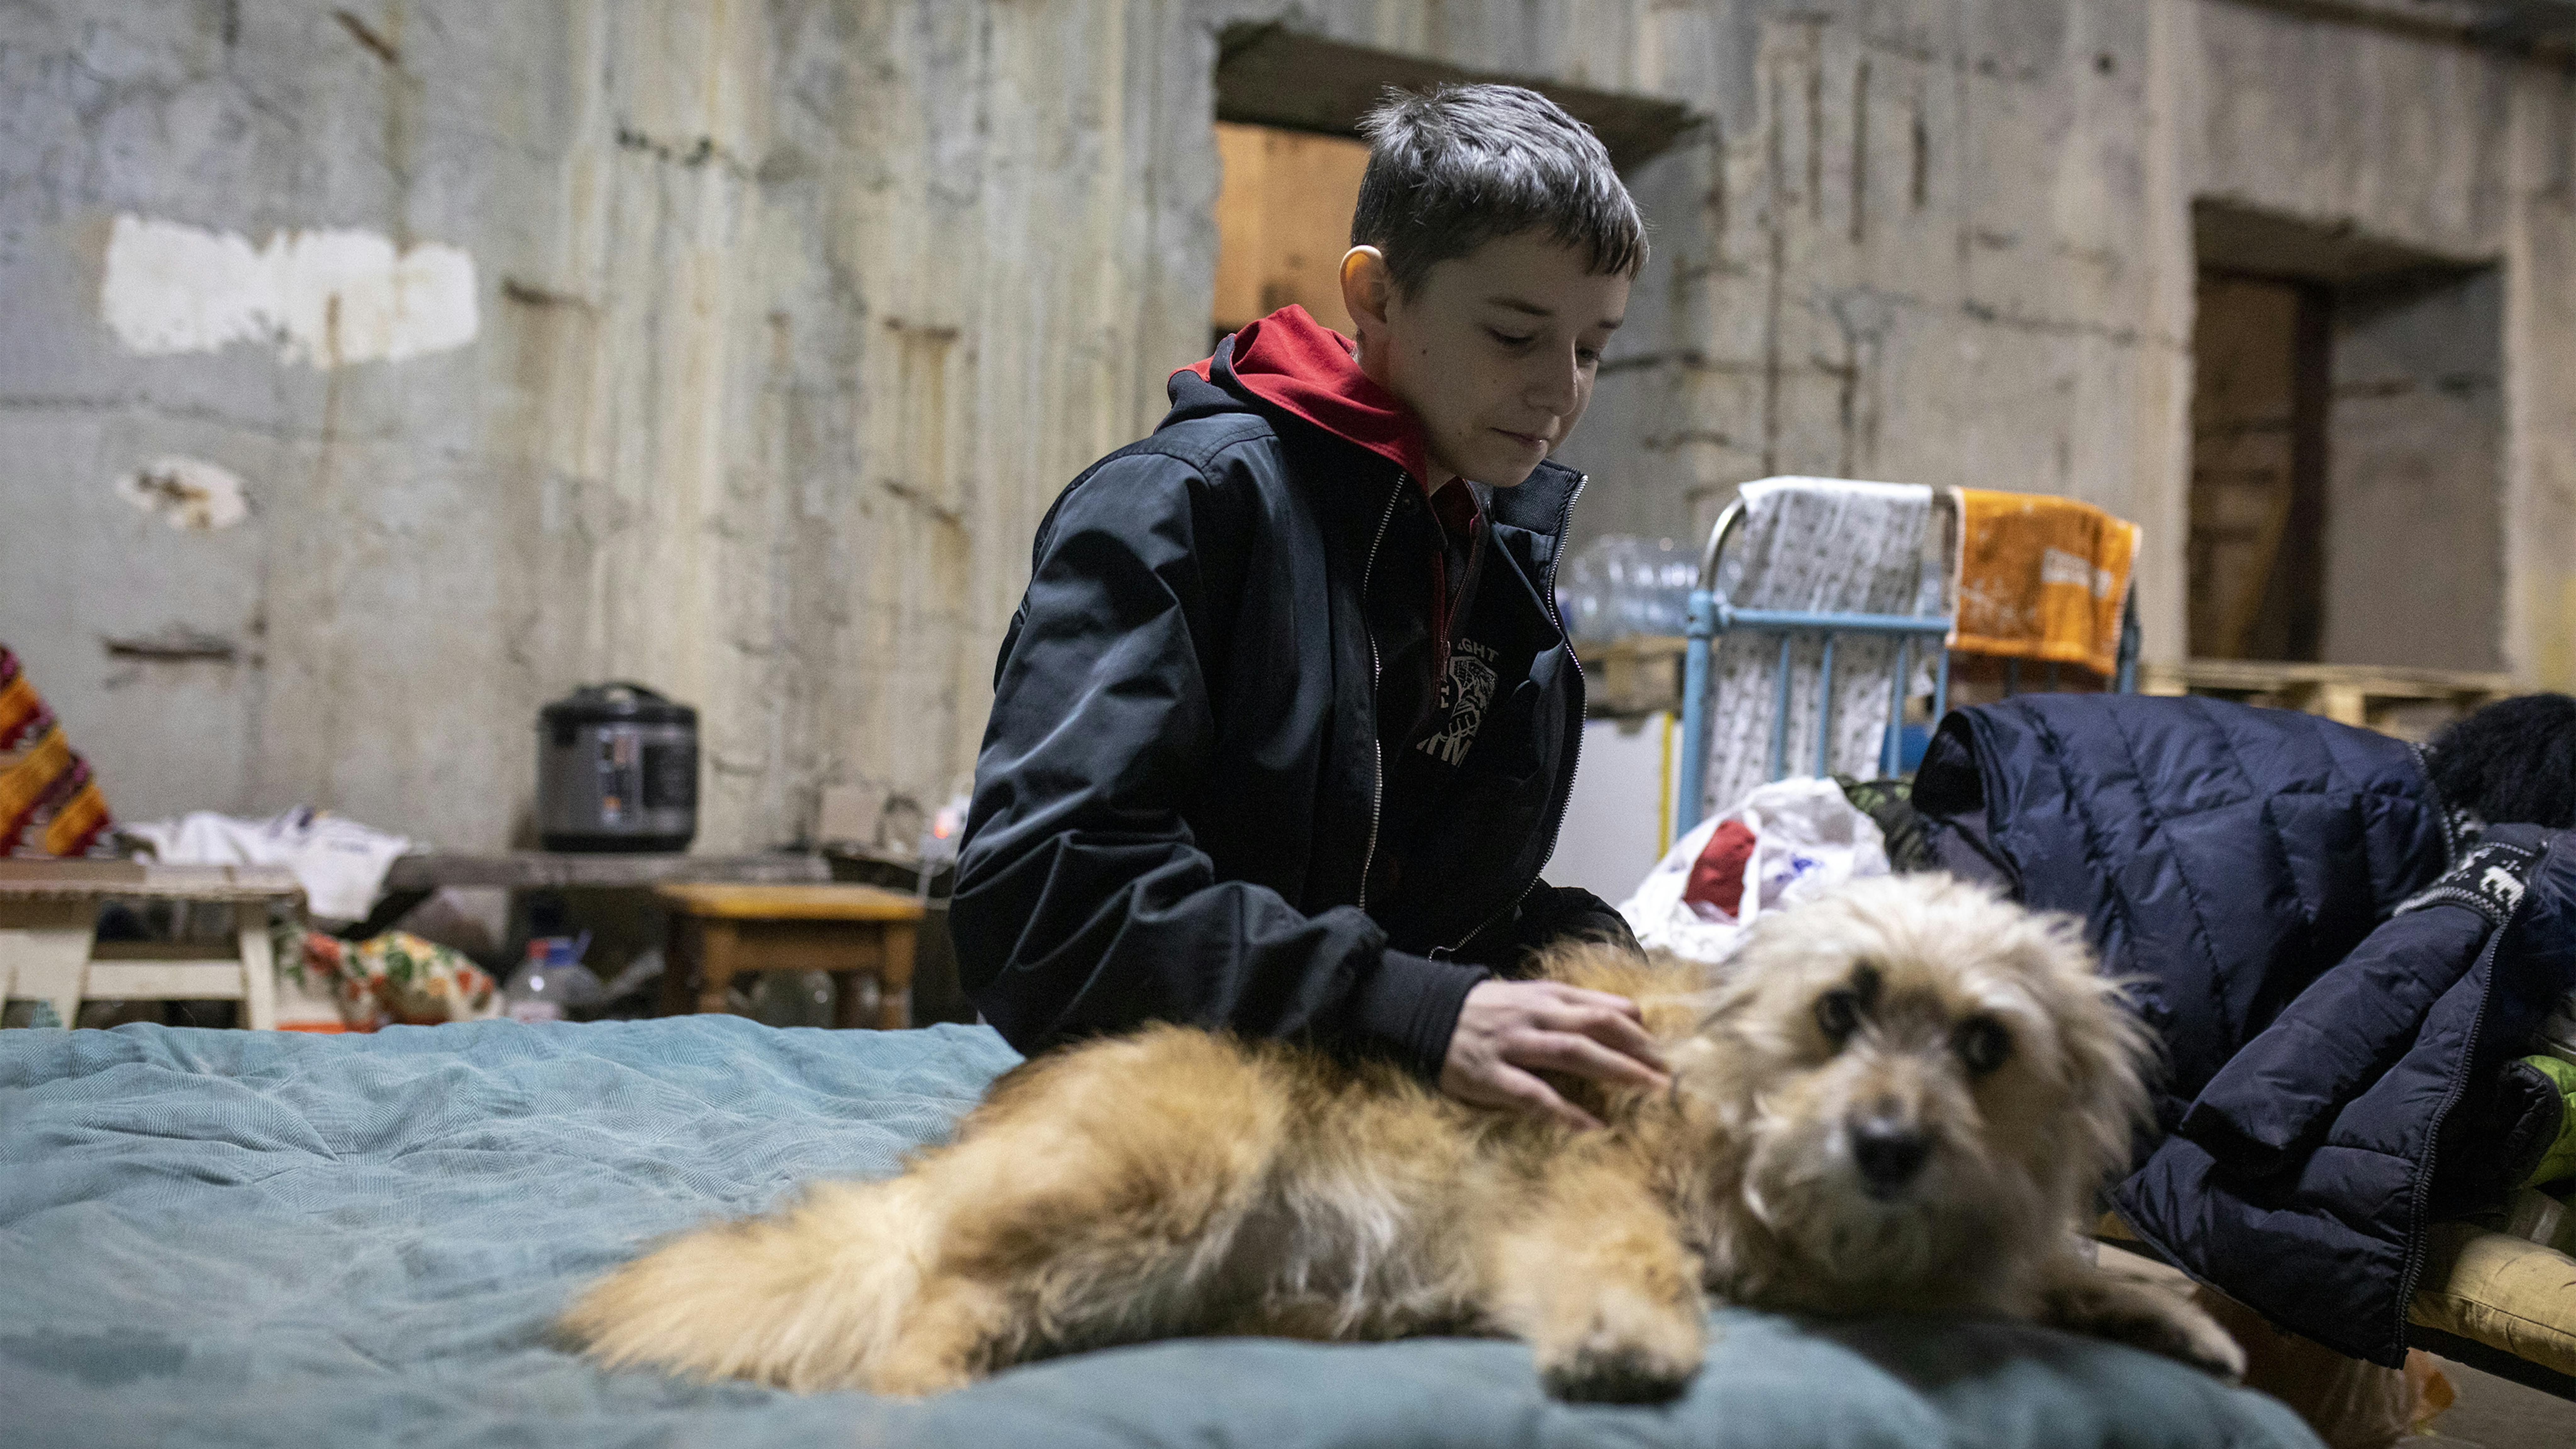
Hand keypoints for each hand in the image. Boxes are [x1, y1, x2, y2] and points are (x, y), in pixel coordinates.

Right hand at [1440, 980, 1670, 1129]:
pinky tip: (1593, 1127)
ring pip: (1572, 1052)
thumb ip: (1569, 1006)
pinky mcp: (1489, 1074)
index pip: (1603, 1007)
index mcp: (1546, 997)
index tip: (1668, 1049)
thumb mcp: (1528, 996)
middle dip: (1639, 1049)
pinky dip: (1565, 1111)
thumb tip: (1623, 1016)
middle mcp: (1534, 1016)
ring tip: (1649, 1091)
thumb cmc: (1485, 1010)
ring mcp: (1512, 1044)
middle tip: (1673, 1074)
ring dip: (1616, 1070)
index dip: (1639, 1027)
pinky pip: (1533, 1094)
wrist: (1422, 1012)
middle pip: (1597, 1026)